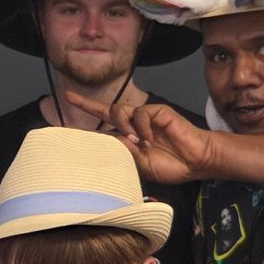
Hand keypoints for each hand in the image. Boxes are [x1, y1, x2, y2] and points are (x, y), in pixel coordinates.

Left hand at [62, 92, 218, 184]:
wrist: (195, 161)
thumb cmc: (171, 165)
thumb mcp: (141, 165)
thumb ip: (125, 153)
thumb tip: (110, 140)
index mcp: (129, 138)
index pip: (104, 125)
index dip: (87, 115)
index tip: (67, 107)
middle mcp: (134, 124)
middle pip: (108, 111)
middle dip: (88, 105)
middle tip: (71, 98)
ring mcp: (145, 116)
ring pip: (120, 110)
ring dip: (123, 126)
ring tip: (136, 143)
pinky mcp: (158, 111)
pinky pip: (141, 113)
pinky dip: (143, 128)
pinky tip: (150, 141)